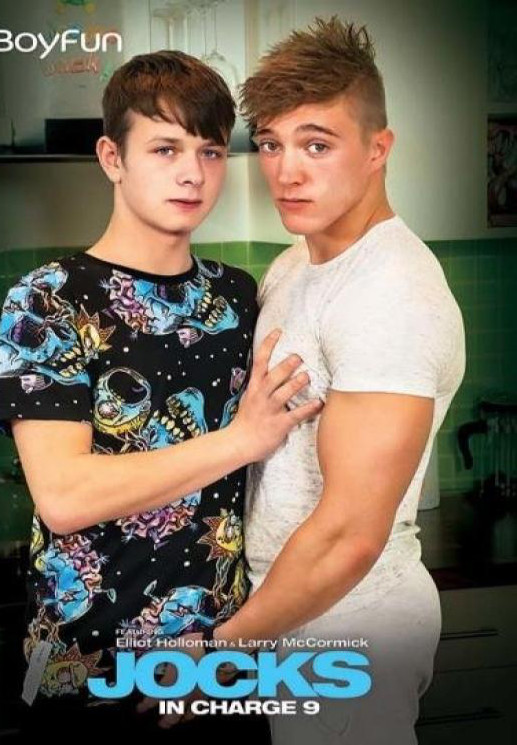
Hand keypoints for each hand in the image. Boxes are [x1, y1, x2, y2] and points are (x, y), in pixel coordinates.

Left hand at [135, 632, 238, 727]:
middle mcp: (181, 696)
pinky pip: (199, 709)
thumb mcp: (169, 647)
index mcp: (169, 686)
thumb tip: (144, 662)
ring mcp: (195, 698)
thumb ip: (155, 656)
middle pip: (170, 716)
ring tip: (175, 722)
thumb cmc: (192, 648)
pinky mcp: (208, 695)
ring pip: (185, 717)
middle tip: (160, 724)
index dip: (144, 706)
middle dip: (163, 722)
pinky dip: (193, 713)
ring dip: (178, 720)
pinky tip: (192, 712)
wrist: (217, 651)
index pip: (152, 700)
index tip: (140, 709)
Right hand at [229, 329, 323, 461]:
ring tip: (307, 376)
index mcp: (254, 387)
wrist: (238, 443)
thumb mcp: (249, 397)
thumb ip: (261, 384)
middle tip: (298, 356)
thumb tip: (274, 370)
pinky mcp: (278, 424)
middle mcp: (261, 396)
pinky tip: (319, 403)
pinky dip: (308, 409)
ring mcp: (269, 410)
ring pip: (283, 394)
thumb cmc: (246, 421)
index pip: (260, 361)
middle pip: (273, 376)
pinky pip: (295, 415)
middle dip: (286, 365)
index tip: (278, 331)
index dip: (268, 345)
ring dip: (296, 384)